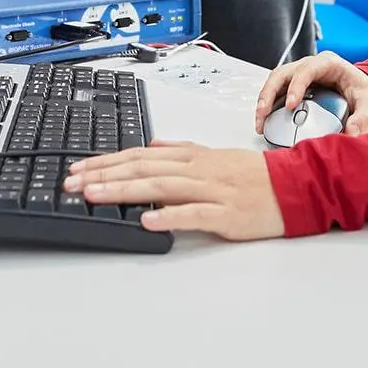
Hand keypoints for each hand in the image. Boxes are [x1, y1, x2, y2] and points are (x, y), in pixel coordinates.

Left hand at [64, 142, 284, 240]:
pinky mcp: (226, 214)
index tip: (78, 168)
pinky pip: (194, 214)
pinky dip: (169, 216)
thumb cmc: (255, 175)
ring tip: (95, 195)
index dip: (106, 161)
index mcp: (192, 156)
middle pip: (143, 169)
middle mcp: (197, 170)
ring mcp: (211, 191)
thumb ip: (182, 151)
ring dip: (124, 191)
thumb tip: (153, 146)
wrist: (295, 186)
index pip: (140, 156)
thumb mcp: (215, 155)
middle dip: (104, 175)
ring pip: (161, 187)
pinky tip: (147, 221)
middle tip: (72, 183)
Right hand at [256, 51, 367, 135]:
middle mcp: (311, 65)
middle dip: (270, 93)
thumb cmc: (367, 93)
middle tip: (263, 114)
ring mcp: (300, 74)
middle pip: (283, 73)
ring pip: (275, 81)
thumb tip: (352, 135)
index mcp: (329, 64)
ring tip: (260, 122)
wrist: (365, 92)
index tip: (290, 105)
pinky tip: (265, 121)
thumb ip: (363, 119)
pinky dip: (269, 105)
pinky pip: (277, 92)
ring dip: (264, 100)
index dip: (296, 85)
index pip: (307, 70)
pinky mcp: (295, 86)